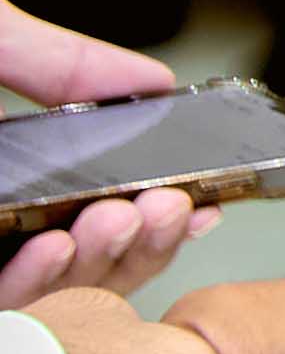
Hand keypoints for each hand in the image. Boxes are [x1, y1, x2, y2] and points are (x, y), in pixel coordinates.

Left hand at [0, 9, 194, 311]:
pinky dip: (31, 287)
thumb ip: (61, 60)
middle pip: (83, 260)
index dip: (153, 217)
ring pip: (48, 294)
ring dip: (96, 263)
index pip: (92, 208)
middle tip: (168, 207)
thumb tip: (152, 81)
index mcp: (13, 172)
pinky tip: (52, 247)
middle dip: (138, 239)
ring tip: (120, 219)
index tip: (196, 200)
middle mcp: (3, 215)